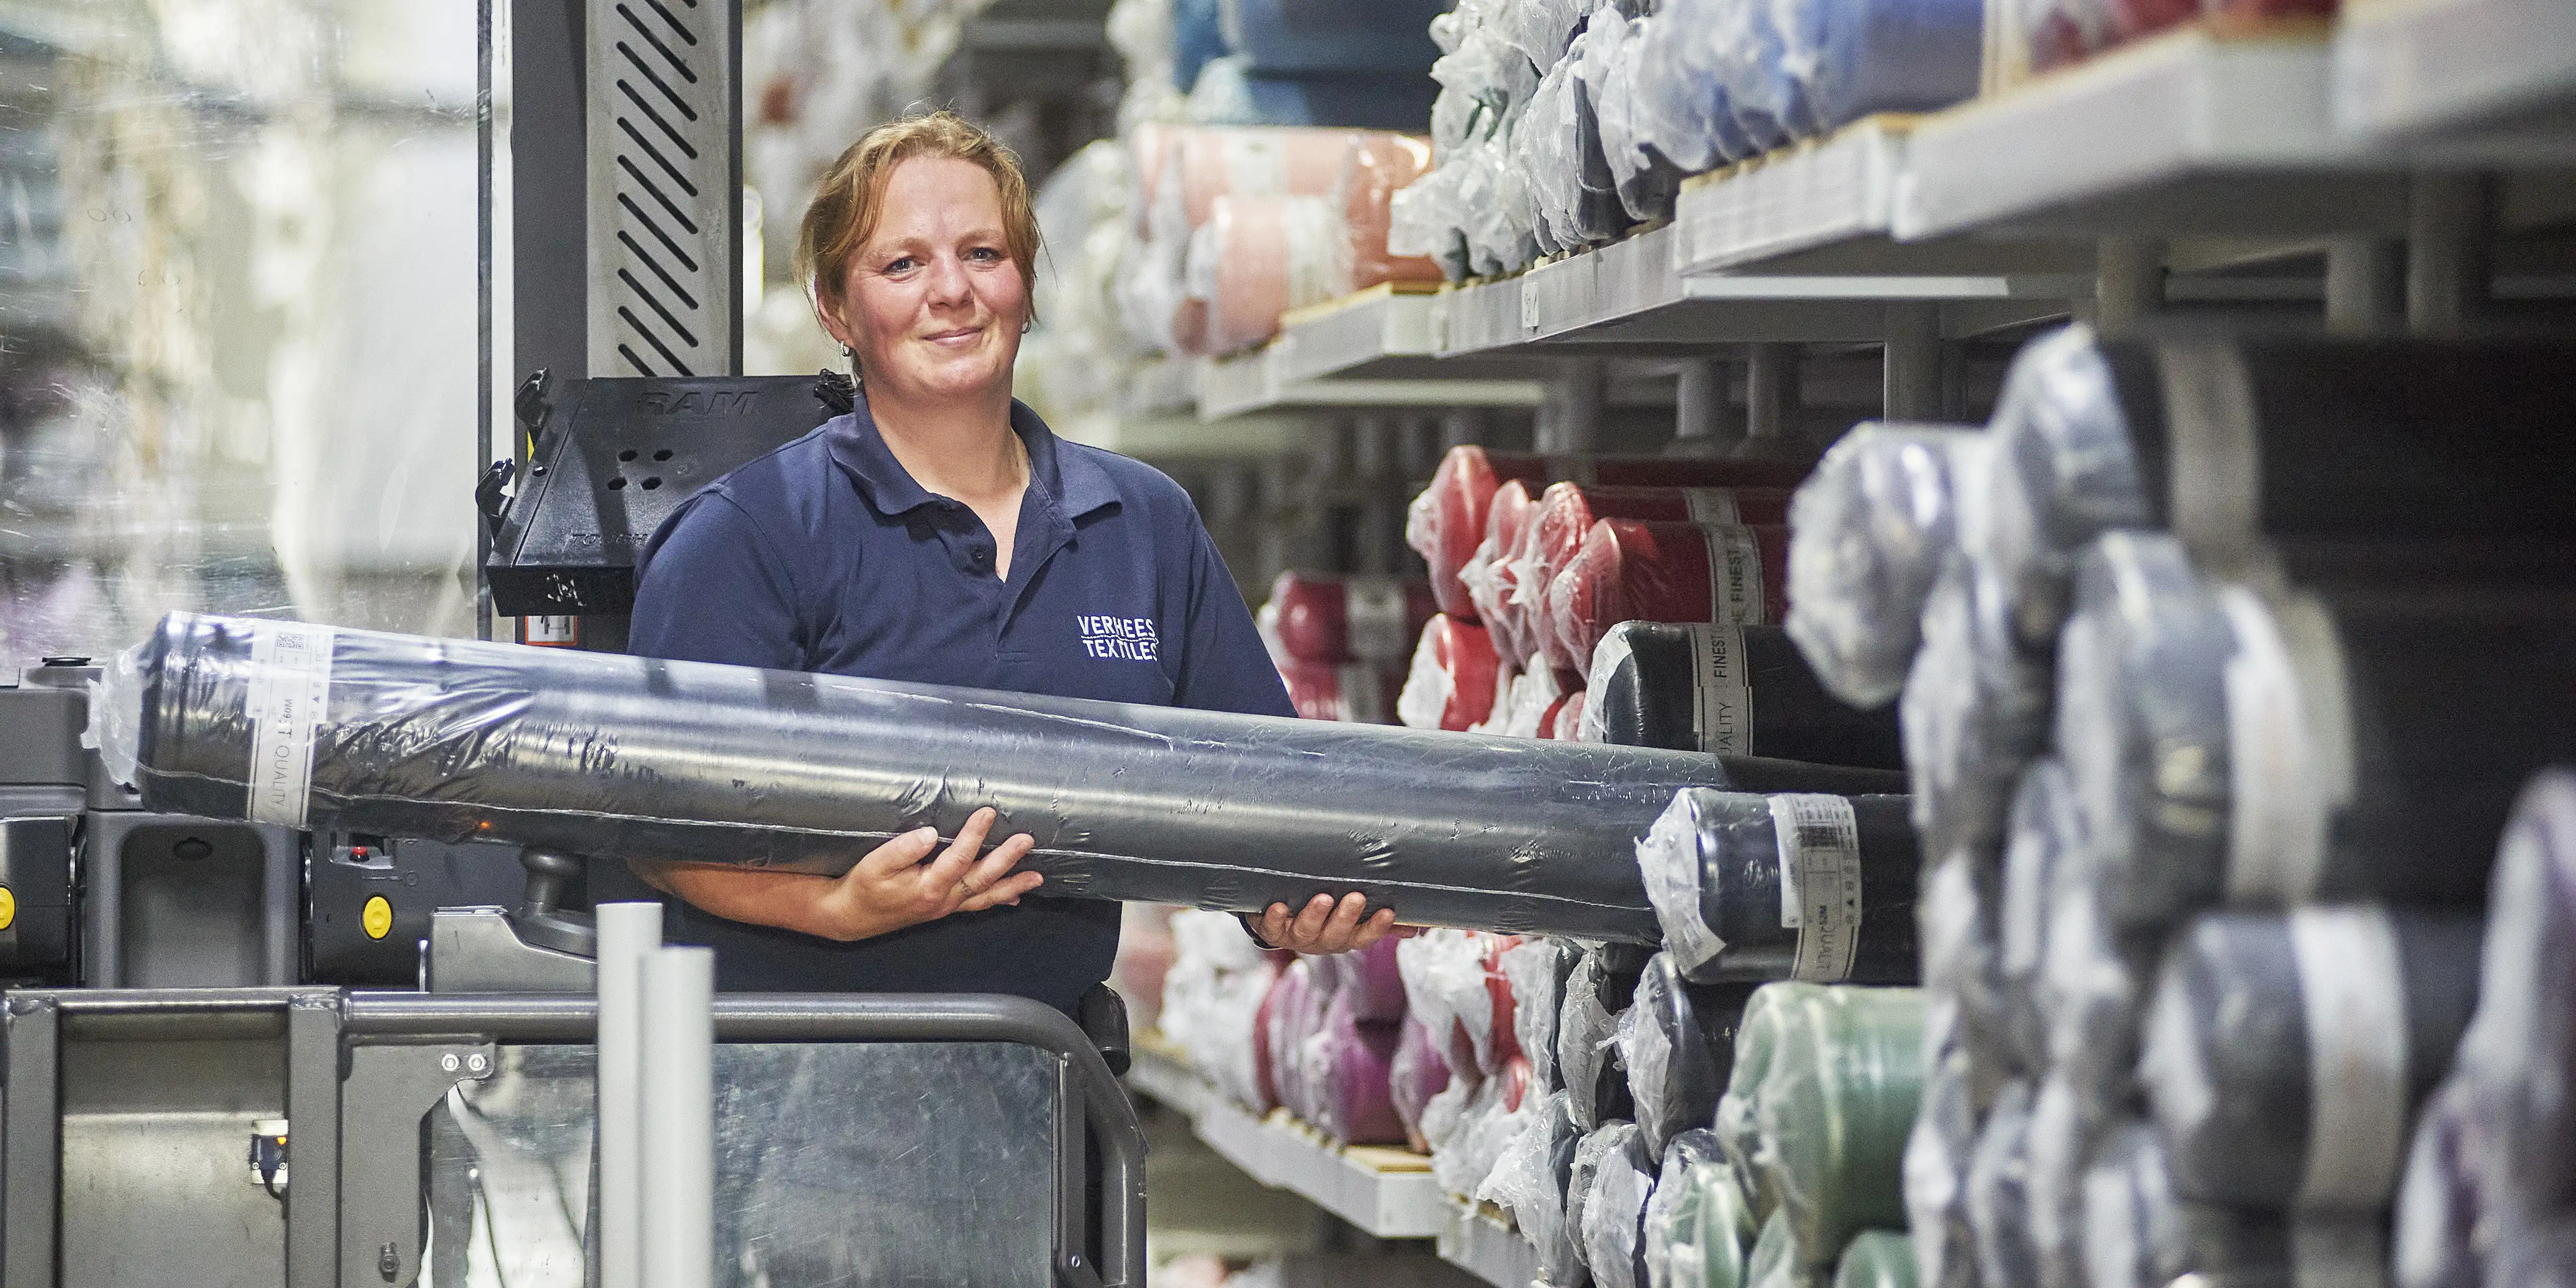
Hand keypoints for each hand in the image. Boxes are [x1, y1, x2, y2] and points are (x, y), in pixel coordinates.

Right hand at [810, 808, 1041, 941]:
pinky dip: (997, 900)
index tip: (988, 812)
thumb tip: (930, 834)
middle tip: (1027, 841)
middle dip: (1007, 859)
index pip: (959, 858)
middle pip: (983, 879)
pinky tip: (1013, 898)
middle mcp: (943, 899)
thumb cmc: (863, 887)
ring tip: (1036, 877)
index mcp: (929, 887)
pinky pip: (976, 905)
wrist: (852, 916)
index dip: (975, 834)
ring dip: (1012, 885)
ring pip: (986, 896)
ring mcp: (945, 906)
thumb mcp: (875, 865)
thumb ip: (903, 849)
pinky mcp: (943, 907)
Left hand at [1257, 893, 1401, 954]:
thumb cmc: (1323, 915)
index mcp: (1343, 938)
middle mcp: (1321, 941)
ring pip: (1306, 931)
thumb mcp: (1352, 918)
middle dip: (1347, 917)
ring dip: (1315, 916)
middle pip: (1336, 935)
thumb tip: (1419, 926)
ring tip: (1323, 898)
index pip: (1364, 937)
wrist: (1276, 920)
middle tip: (1356, 898)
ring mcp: (1296, 937)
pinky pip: (1271, 928)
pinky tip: (1279, 906)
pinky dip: (1274, 918)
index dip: (1376, 927)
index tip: (1389, 911)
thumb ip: (1381, 920)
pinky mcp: (1271, 930)